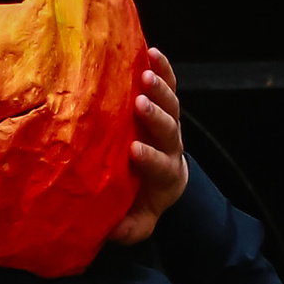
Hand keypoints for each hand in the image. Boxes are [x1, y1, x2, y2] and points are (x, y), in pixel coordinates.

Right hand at [108, 48, 189, 245]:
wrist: (162, 181)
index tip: (135, 151)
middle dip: (156, 116)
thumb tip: (112, 231)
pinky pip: (170, 85)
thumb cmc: (142, 200)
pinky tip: (151, 52)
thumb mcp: (138, 221)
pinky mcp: (165, 106)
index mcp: (164, 175)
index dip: (150, 158)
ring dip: (160, 88)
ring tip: (145, 74)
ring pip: (171, 104)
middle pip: (169, 129)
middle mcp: (171, 146)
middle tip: (141, 104)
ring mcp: (170, 124)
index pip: (161, 165)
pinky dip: (163, 69)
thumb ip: (130, 228)